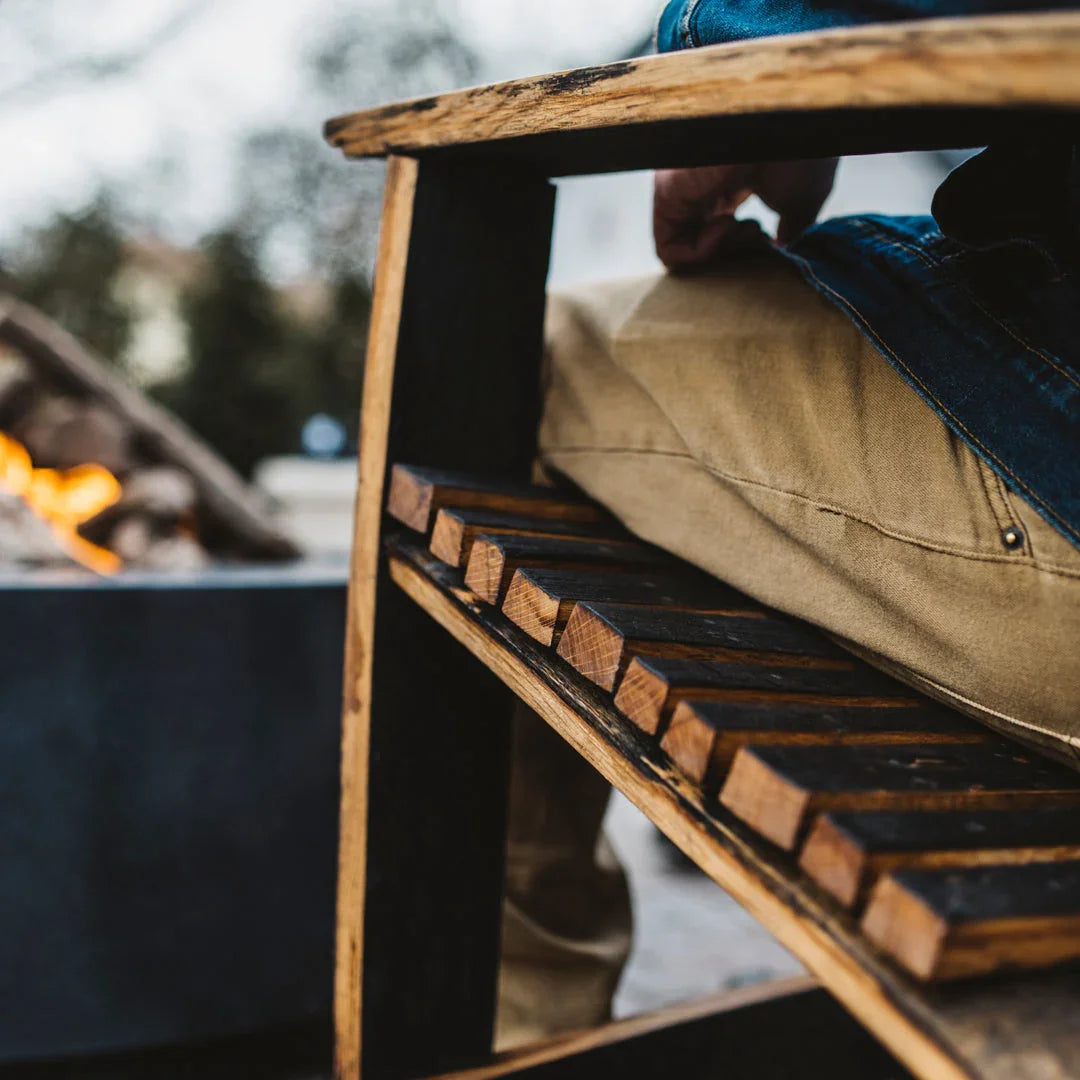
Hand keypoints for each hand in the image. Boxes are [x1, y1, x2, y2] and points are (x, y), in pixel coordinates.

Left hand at [653, 159, 837, 270]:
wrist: (790, 121)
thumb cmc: (802, 151)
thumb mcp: (802, 198)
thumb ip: (790, 227)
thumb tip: (783, 248)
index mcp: (728, 180)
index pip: (718, 226)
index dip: (742, 245)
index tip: (768, 237)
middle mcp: (699, 185)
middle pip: (698, 241)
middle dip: (730, 252)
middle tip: (757, 237)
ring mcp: (680, 190)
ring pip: (680, 250)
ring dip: (718, 254)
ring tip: (744, 228)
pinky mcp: (666, 196)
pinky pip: (668, 250)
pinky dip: (699, 254)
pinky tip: (726, 226)